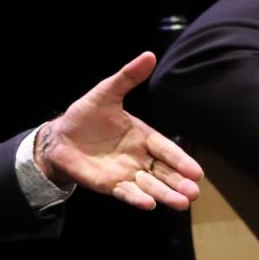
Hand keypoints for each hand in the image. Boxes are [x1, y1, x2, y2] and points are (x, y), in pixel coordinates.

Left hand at [37, 51, 203, 210]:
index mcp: (142, 136)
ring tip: (181, 203)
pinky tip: (150, 204)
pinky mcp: (109, 185)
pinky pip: (126, 193)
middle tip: (194, 193)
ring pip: (150, 186)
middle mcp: (138, 157)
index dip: (181, 160)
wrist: (60, 136)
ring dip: (165, 194)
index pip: (165, 149)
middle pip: (163, 172)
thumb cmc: (86, 114)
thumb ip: (128, 77)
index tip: (197, 172)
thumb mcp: (106, 92)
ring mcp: (125, 173)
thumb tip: (149, 55)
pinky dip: (137, 198)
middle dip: (178, 182)